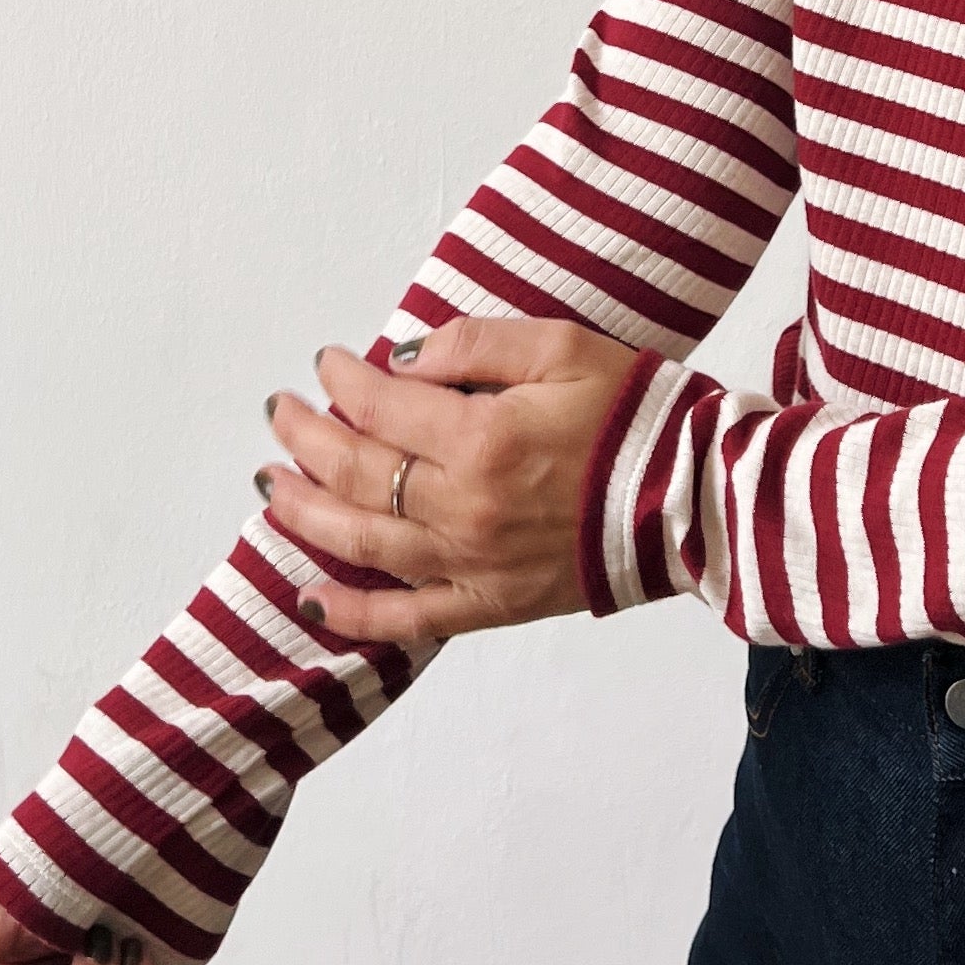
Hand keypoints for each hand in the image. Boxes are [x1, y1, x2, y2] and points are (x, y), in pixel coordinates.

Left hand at [260, 315, 645, 646]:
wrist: (695, 499)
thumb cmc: (633, 415)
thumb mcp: (563, 346)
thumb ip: (476, 344)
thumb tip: (403, 360)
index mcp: (481, 438)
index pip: (381, 405)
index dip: (343, 379)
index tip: (327, 361)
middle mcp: (463, 507)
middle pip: (356, 472)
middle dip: (305, 437)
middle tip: (278, 412)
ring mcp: (471, 564)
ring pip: (362, 542)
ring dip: (305, 512)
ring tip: (270, 486)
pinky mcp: (490, 605)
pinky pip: (406, 620)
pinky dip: (352, 613)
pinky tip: (310, 595)